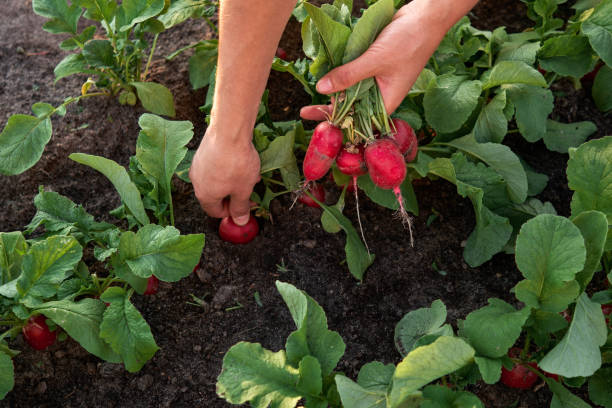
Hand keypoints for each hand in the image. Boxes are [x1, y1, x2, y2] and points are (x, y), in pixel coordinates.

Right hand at [189, 125, 260, 224]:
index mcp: (205, 195)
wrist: (229, 131)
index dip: (232, 212)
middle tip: (249, 189)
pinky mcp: (202, 152)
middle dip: (234, 195)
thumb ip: (241, 208)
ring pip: (217, 180)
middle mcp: (197, 182)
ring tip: (249, 174)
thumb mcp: (243, 190)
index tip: (246, 205)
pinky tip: (241, 161)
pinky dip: (227, 168)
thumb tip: (240, 222)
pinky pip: (215, 166)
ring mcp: (198, 165)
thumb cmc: (236, 163)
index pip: (215, 212)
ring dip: (233, 181)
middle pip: (215, 196)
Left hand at [301, 0, 473, 119]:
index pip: (357, 120)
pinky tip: (325, 75)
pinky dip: (341, 74)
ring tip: (310, 96)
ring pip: (351, 91)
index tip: (315, 121)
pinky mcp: (372, 65)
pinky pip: (353, 74)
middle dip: (330, 109)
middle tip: (304, 111)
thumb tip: (321, 89)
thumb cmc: (408, 42)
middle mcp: (381, 95)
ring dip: (334, 91)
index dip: (336, 122)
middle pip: (352, 107)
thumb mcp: (375, 61)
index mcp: (386, 102)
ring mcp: (376, 80)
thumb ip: (348, 76)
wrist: (424, 17)